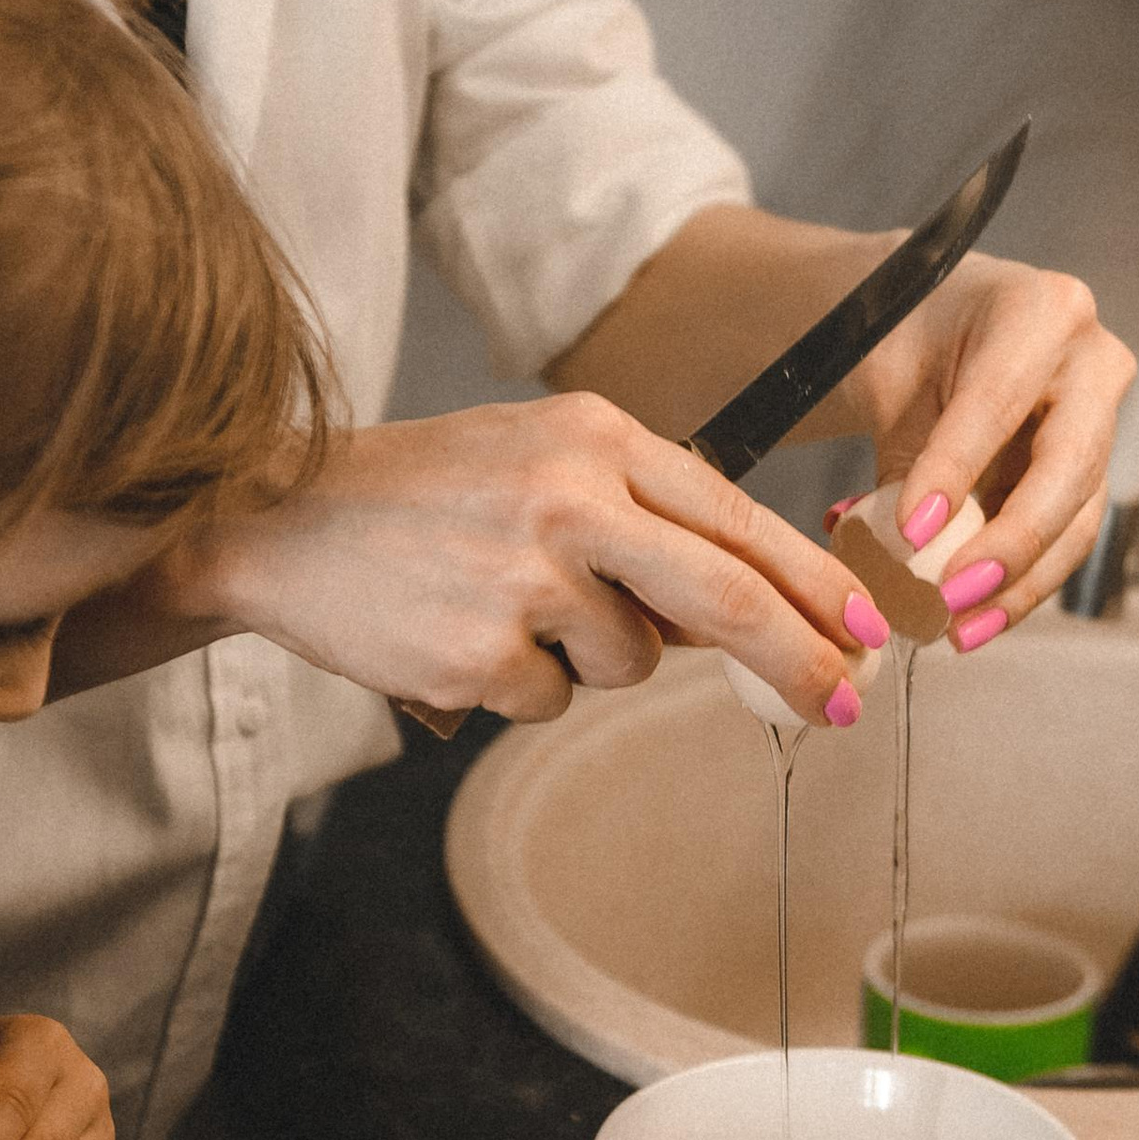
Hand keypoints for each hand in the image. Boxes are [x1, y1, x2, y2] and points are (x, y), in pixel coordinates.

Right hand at [195, 400, 889, 727]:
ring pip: (628, 661)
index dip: (810, 583)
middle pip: (723, 596)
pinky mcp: (477, 650)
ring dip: (590, 661)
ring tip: (505, 611)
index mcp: (594, 437)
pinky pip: (548, 699)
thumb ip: (640, 521)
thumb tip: (750, 611)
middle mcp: (567, 496)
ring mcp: (522, 576)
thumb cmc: (420, 494)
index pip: (734, 517)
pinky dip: (517, 686)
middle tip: (844, 702)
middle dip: (798, 656)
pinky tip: (457, 637)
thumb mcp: (538, 463)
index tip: (864, 630)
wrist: (273, 520)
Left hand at [842, 250, 1134, 646]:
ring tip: (961, 627)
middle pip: (1068, 469)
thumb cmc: (913, 338)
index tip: (912, 529)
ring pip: (1078, 519)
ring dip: (1020, 585)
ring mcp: (1104, 422)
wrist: (934, 329)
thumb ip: (902, 458)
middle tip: (954, 595)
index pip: (999, 402)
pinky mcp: (1093, 476)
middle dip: (1011, 544)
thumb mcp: (893, 377)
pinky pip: (1066, 541)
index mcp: (1042, 312)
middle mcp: (1092, 363)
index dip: (956, 471)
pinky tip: (975, 619)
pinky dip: (1019, 586)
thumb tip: (892, 557)